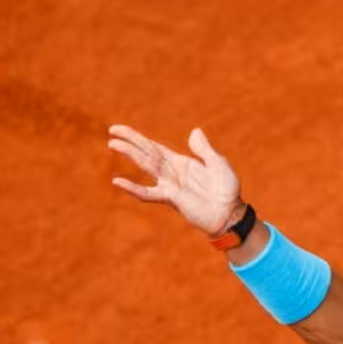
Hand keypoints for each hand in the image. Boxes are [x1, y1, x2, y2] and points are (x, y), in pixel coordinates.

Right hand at [108, 125, 242, 234]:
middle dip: (130, 142)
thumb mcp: (218, 163)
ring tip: (114, 144)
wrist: (230, 213)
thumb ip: (204, 149)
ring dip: (131, 154)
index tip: (120, 130)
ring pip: (146, 166)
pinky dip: (133, 188)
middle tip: (112, 131)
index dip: (138, 138)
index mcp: (180, 162)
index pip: (154, 147)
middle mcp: (171, 172)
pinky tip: (118, 181)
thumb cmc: (226, 190)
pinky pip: (148, 193)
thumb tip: (194, 131)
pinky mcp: (171, 198)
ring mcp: (169, 185)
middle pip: (146, 153)